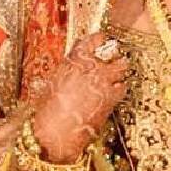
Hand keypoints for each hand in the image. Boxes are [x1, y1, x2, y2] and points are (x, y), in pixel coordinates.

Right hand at [32, 32, 129, 163]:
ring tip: (117, 77)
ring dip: (120, 71)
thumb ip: (67, 72)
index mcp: (72, 60)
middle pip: (111, 51)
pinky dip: (120, 89)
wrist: (55, 130)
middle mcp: (89, 65)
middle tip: (113, 61)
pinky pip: (122, 87)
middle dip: (113, 56)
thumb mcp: (53, 84)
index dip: (99, 39)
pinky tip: (115, 95)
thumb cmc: (48, 111)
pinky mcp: (111, 96)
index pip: (91, 40)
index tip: (103, 39)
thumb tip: (74, 69)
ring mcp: (102, 79)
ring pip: (121, 67)